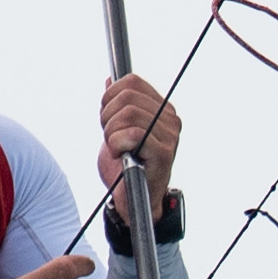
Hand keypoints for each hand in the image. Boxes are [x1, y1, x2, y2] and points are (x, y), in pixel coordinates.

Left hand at [98, 76, 181, 206]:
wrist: (133, 198)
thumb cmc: (127, 164)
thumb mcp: (118, 128)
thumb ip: (118, 105)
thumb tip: (111, 80)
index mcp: (161, 108)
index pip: (132, 82)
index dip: (110, 97)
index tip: (108, 119)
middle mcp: (170, 119)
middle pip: (127, 97)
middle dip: (108, 116)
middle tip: (109, 137)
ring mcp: (169, 136)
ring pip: (129, 114)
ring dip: (111, 132)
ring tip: (114, 148)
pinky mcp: (163, 154)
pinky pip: (134, 134)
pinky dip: (117, 143)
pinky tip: (118, 154)